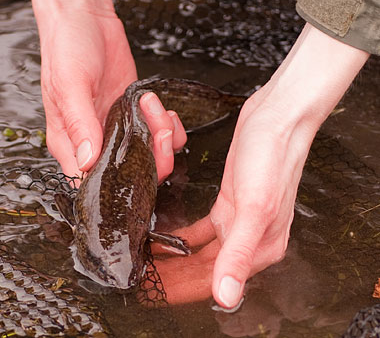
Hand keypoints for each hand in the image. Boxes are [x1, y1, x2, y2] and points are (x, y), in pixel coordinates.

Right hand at [32, 0, 185, 182]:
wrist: (85, 18)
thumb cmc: (66, 48)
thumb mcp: (70, 85)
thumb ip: (80, 125)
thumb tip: (87, 162)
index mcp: (69, 144)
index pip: (90, 183)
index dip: (116, 184)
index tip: (135, 168)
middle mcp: (94, 142)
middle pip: (129, 175)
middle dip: (152, 159)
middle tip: (155, 130)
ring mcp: (116, 129)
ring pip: (149, 158)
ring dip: (162, 138)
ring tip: (153, 108)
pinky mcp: (134, 115)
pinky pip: (158, 135)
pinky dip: (168, 127)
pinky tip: (162, 110)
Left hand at [152, 23, 368, 306]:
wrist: (275, 119)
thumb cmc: (271, 159)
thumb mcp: (253, 209)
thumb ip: (237, 255)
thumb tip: (227, 298)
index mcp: (260, 248)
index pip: (214, 281)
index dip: (183, 290)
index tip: (154, 293)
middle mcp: (250, 239)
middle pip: (204, 268)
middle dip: (174, 275)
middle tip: (142, 277)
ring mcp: (237, 221)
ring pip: (200, 251)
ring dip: (176, 258)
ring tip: (147, 262)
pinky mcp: (228, 203)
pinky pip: (200, 230)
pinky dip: (182, 236)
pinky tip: (164, 237)